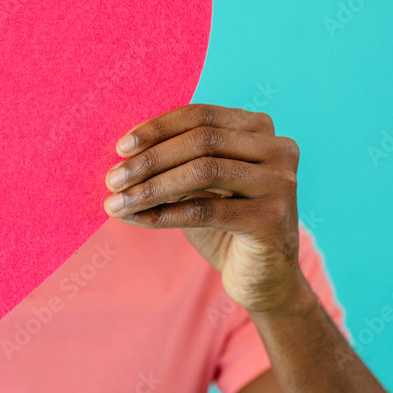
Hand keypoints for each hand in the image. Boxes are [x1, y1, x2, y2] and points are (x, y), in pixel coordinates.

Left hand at [103, 104, 306, 313]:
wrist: (261, 277)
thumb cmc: (224, 223)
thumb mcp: (199, 183)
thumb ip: (175, 159)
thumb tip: (123, 153)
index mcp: (259, 128)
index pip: (200, 115)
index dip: (157, 129)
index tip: (121, 148)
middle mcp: (278, 149)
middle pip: (201, 141)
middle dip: (149, 160)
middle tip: (112, 179)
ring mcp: (280, 183)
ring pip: (203, 172)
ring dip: (151, 188)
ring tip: (116, 203)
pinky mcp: (272, 219)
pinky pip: (206, 210)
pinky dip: (164, 214)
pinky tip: (137, 219)